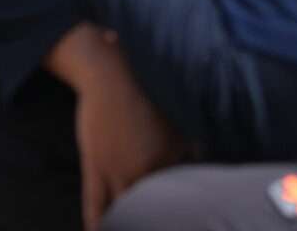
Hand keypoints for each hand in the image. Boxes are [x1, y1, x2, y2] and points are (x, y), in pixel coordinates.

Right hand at [71, 43, 184, 229]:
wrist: (110, 81)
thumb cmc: (145, 102)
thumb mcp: (175, 129)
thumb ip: (191, 152)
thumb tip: (202, 163)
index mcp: (168, 165)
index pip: (174, 202)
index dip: (174, 218)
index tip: (180, 224)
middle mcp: (145, 174)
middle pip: (150, 212)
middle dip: (152, 224)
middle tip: (154, 228)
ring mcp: (118, 171)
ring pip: (123, 212)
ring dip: (124, 226)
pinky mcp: (95, 167)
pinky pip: (93, 201)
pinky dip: (95, 221)